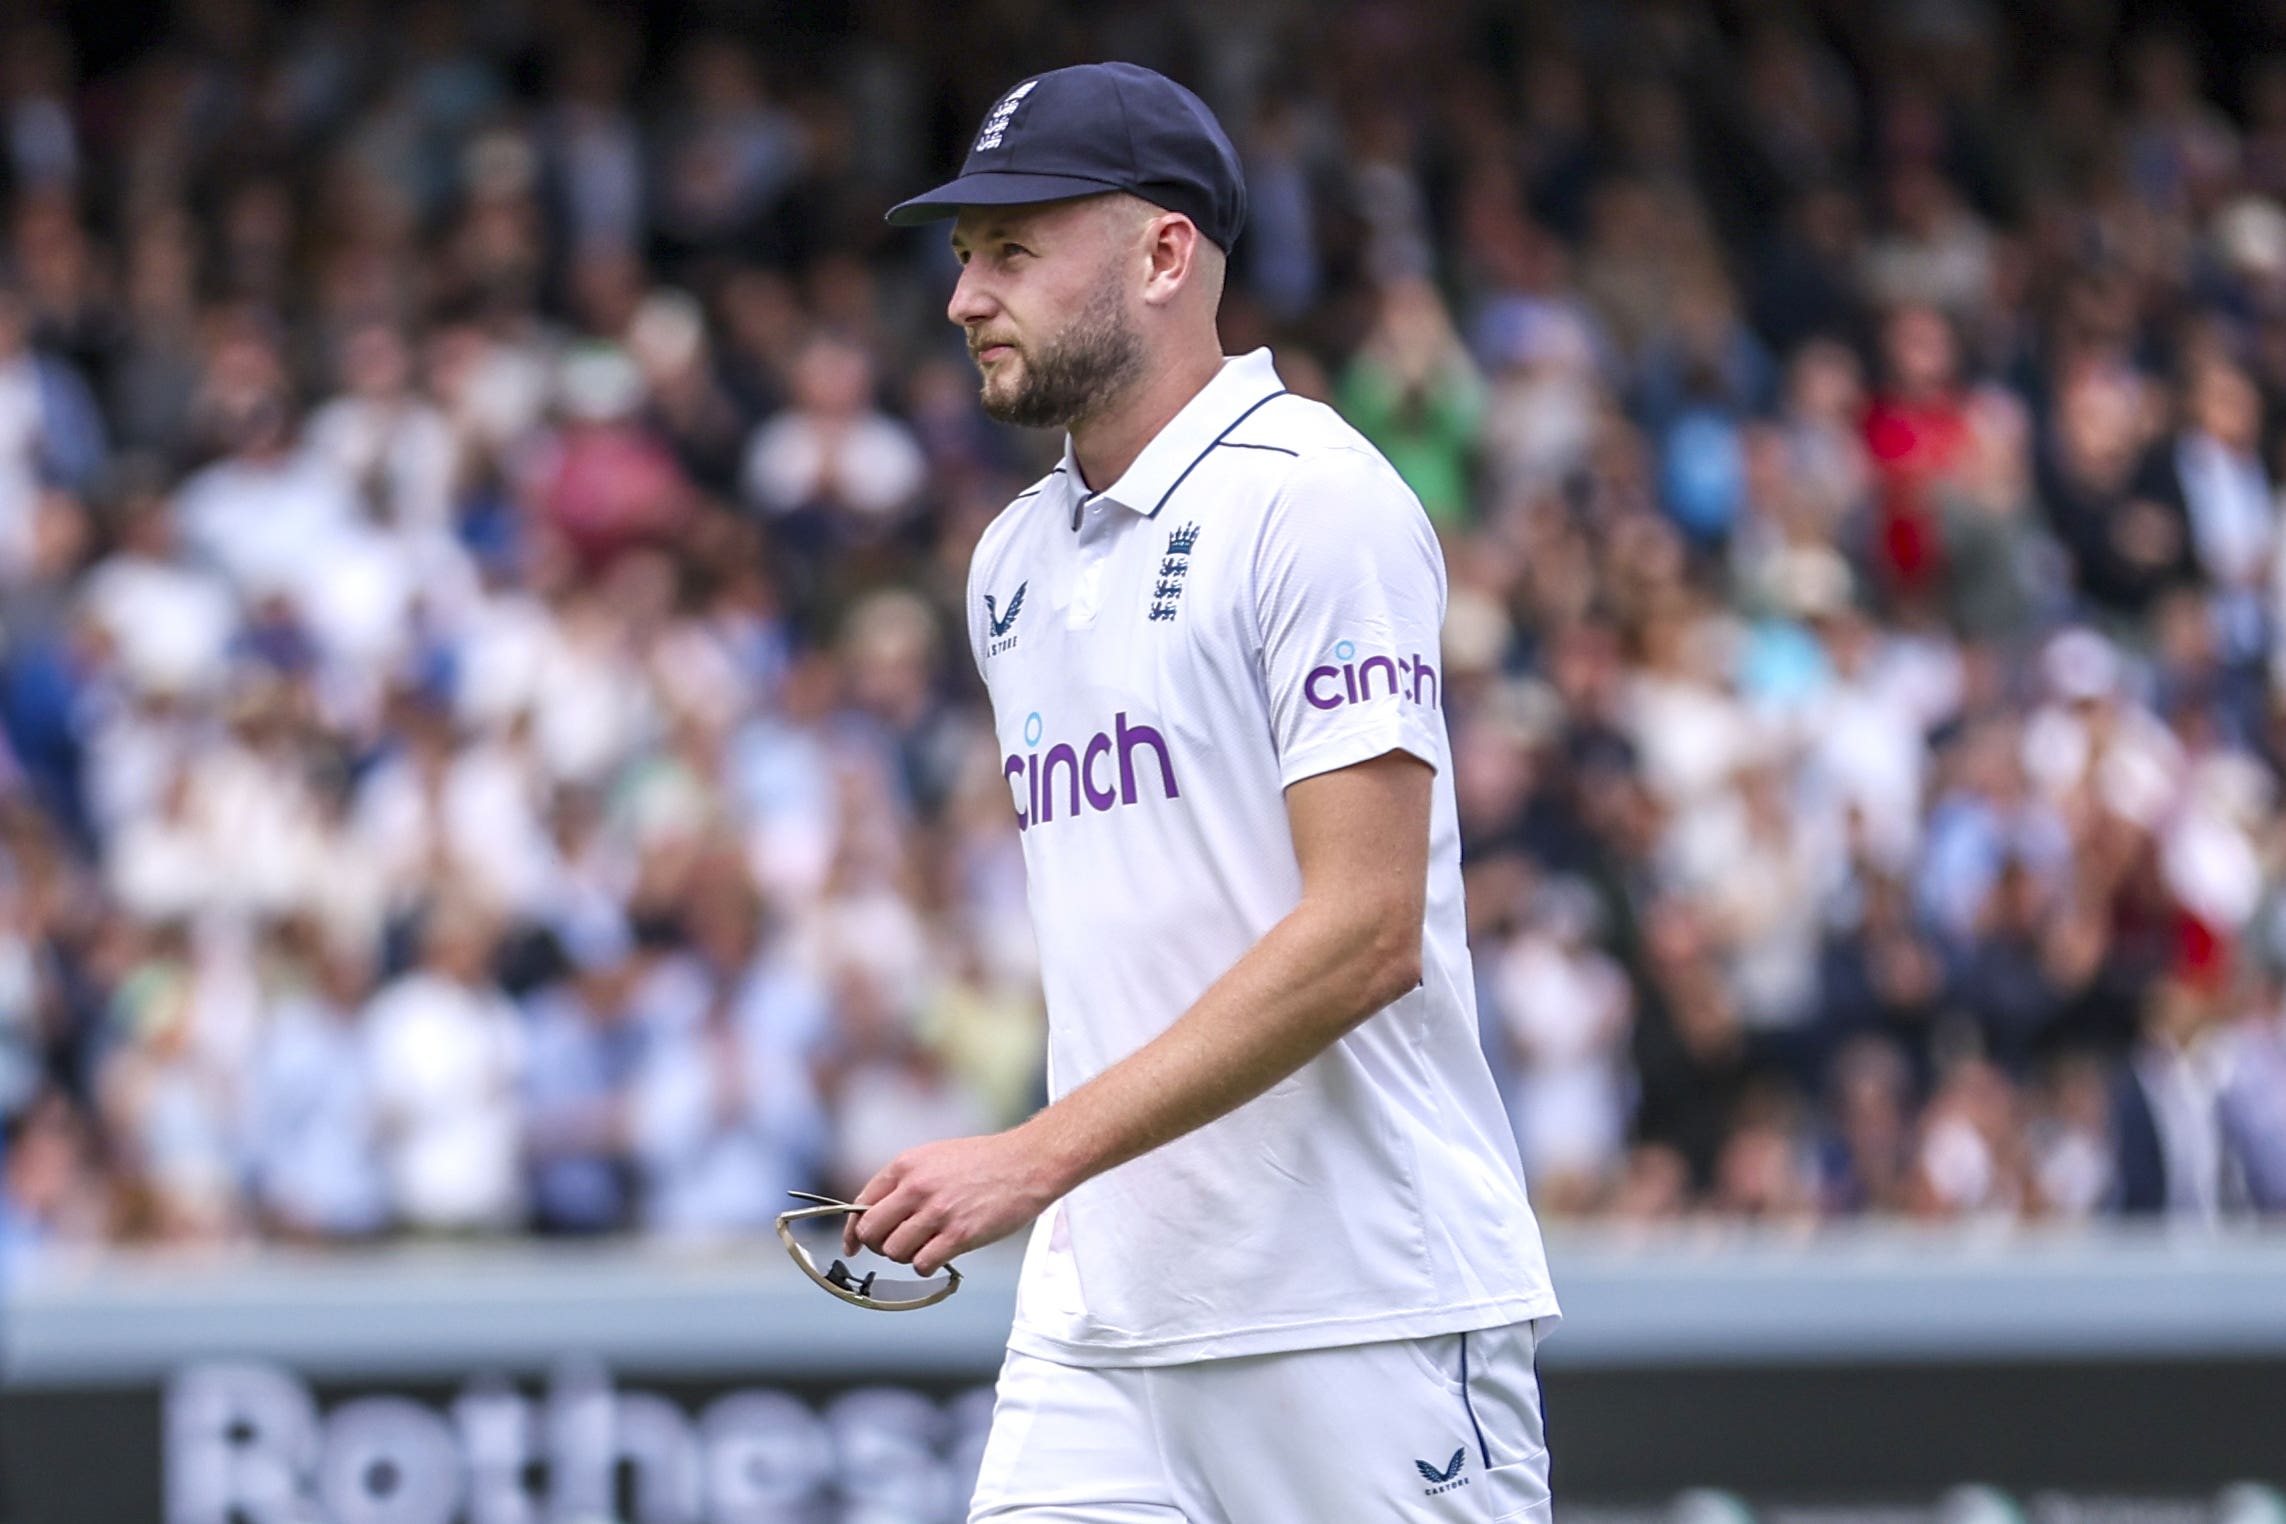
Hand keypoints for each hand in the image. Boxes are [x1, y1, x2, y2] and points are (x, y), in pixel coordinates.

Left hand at [843, 1127, 1064, 1276]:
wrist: (1028, 1163)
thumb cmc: (984, 1161)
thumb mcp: (935, 1157)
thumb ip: (906, 1182)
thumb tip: (877, 1214)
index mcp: (906, 1165)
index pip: (861, 1205)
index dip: (853, 1232)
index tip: (853, 1247)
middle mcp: (916, 1187)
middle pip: (872, 1232)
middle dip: (879, 1246)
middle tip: (898, 1246)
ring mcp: (937, 1212)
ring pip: (894, 1252)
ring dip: (905, 1257)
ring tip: (926, 1247)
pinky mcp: (959, 1235)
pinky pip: (922, 1264)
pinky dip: (926, 1266)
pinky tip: (940, 1256)